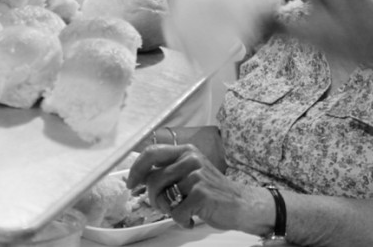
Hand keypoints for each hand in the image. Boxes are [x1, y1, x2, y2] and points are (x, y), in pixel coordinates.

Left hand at [126, 144, 270, 234]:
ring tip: (182, 211)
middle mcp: (190, 159)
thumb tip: (140, 177)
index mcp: (186, 151)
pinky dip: (182, 221)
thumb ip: (169, 170)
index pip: (151, 153)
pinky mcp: (201, 193)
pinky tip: (192, 218)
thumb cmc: (212, 191)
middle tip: (162, 206)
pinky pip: (176, 212)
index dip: (136, 169)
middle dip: (152, 197)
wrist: (242, 204)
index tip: (131, 183)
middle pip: (153, 179)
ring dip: (168, 210)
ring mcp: (196, 176)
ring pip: (162, 196)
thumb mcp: (191, 172)